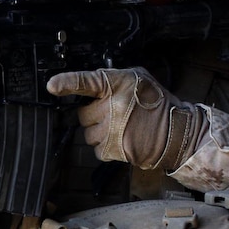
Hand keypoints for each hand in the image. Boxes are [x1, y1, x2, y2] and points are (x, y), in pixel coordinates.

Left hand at [46, 67, 206, 170]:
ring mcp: (113, 129)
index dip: (67, 82)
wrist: (176, 131)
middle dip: (93, 116)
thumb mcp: (138, 78)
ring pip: (88, 134)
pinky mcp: (114, 149)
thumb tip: (90, 84)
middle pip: (82, 115)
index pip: (86, 82)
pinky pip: (96, 150)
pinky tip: (121, 140)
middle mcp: (113, 106)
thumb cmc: (156, 103)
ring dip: (99, 133)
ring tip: (119, 128)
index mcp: (116, 84)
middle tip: (112, 115)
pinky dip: (105, 147)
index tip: (52, 86)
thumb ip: (113, 79)